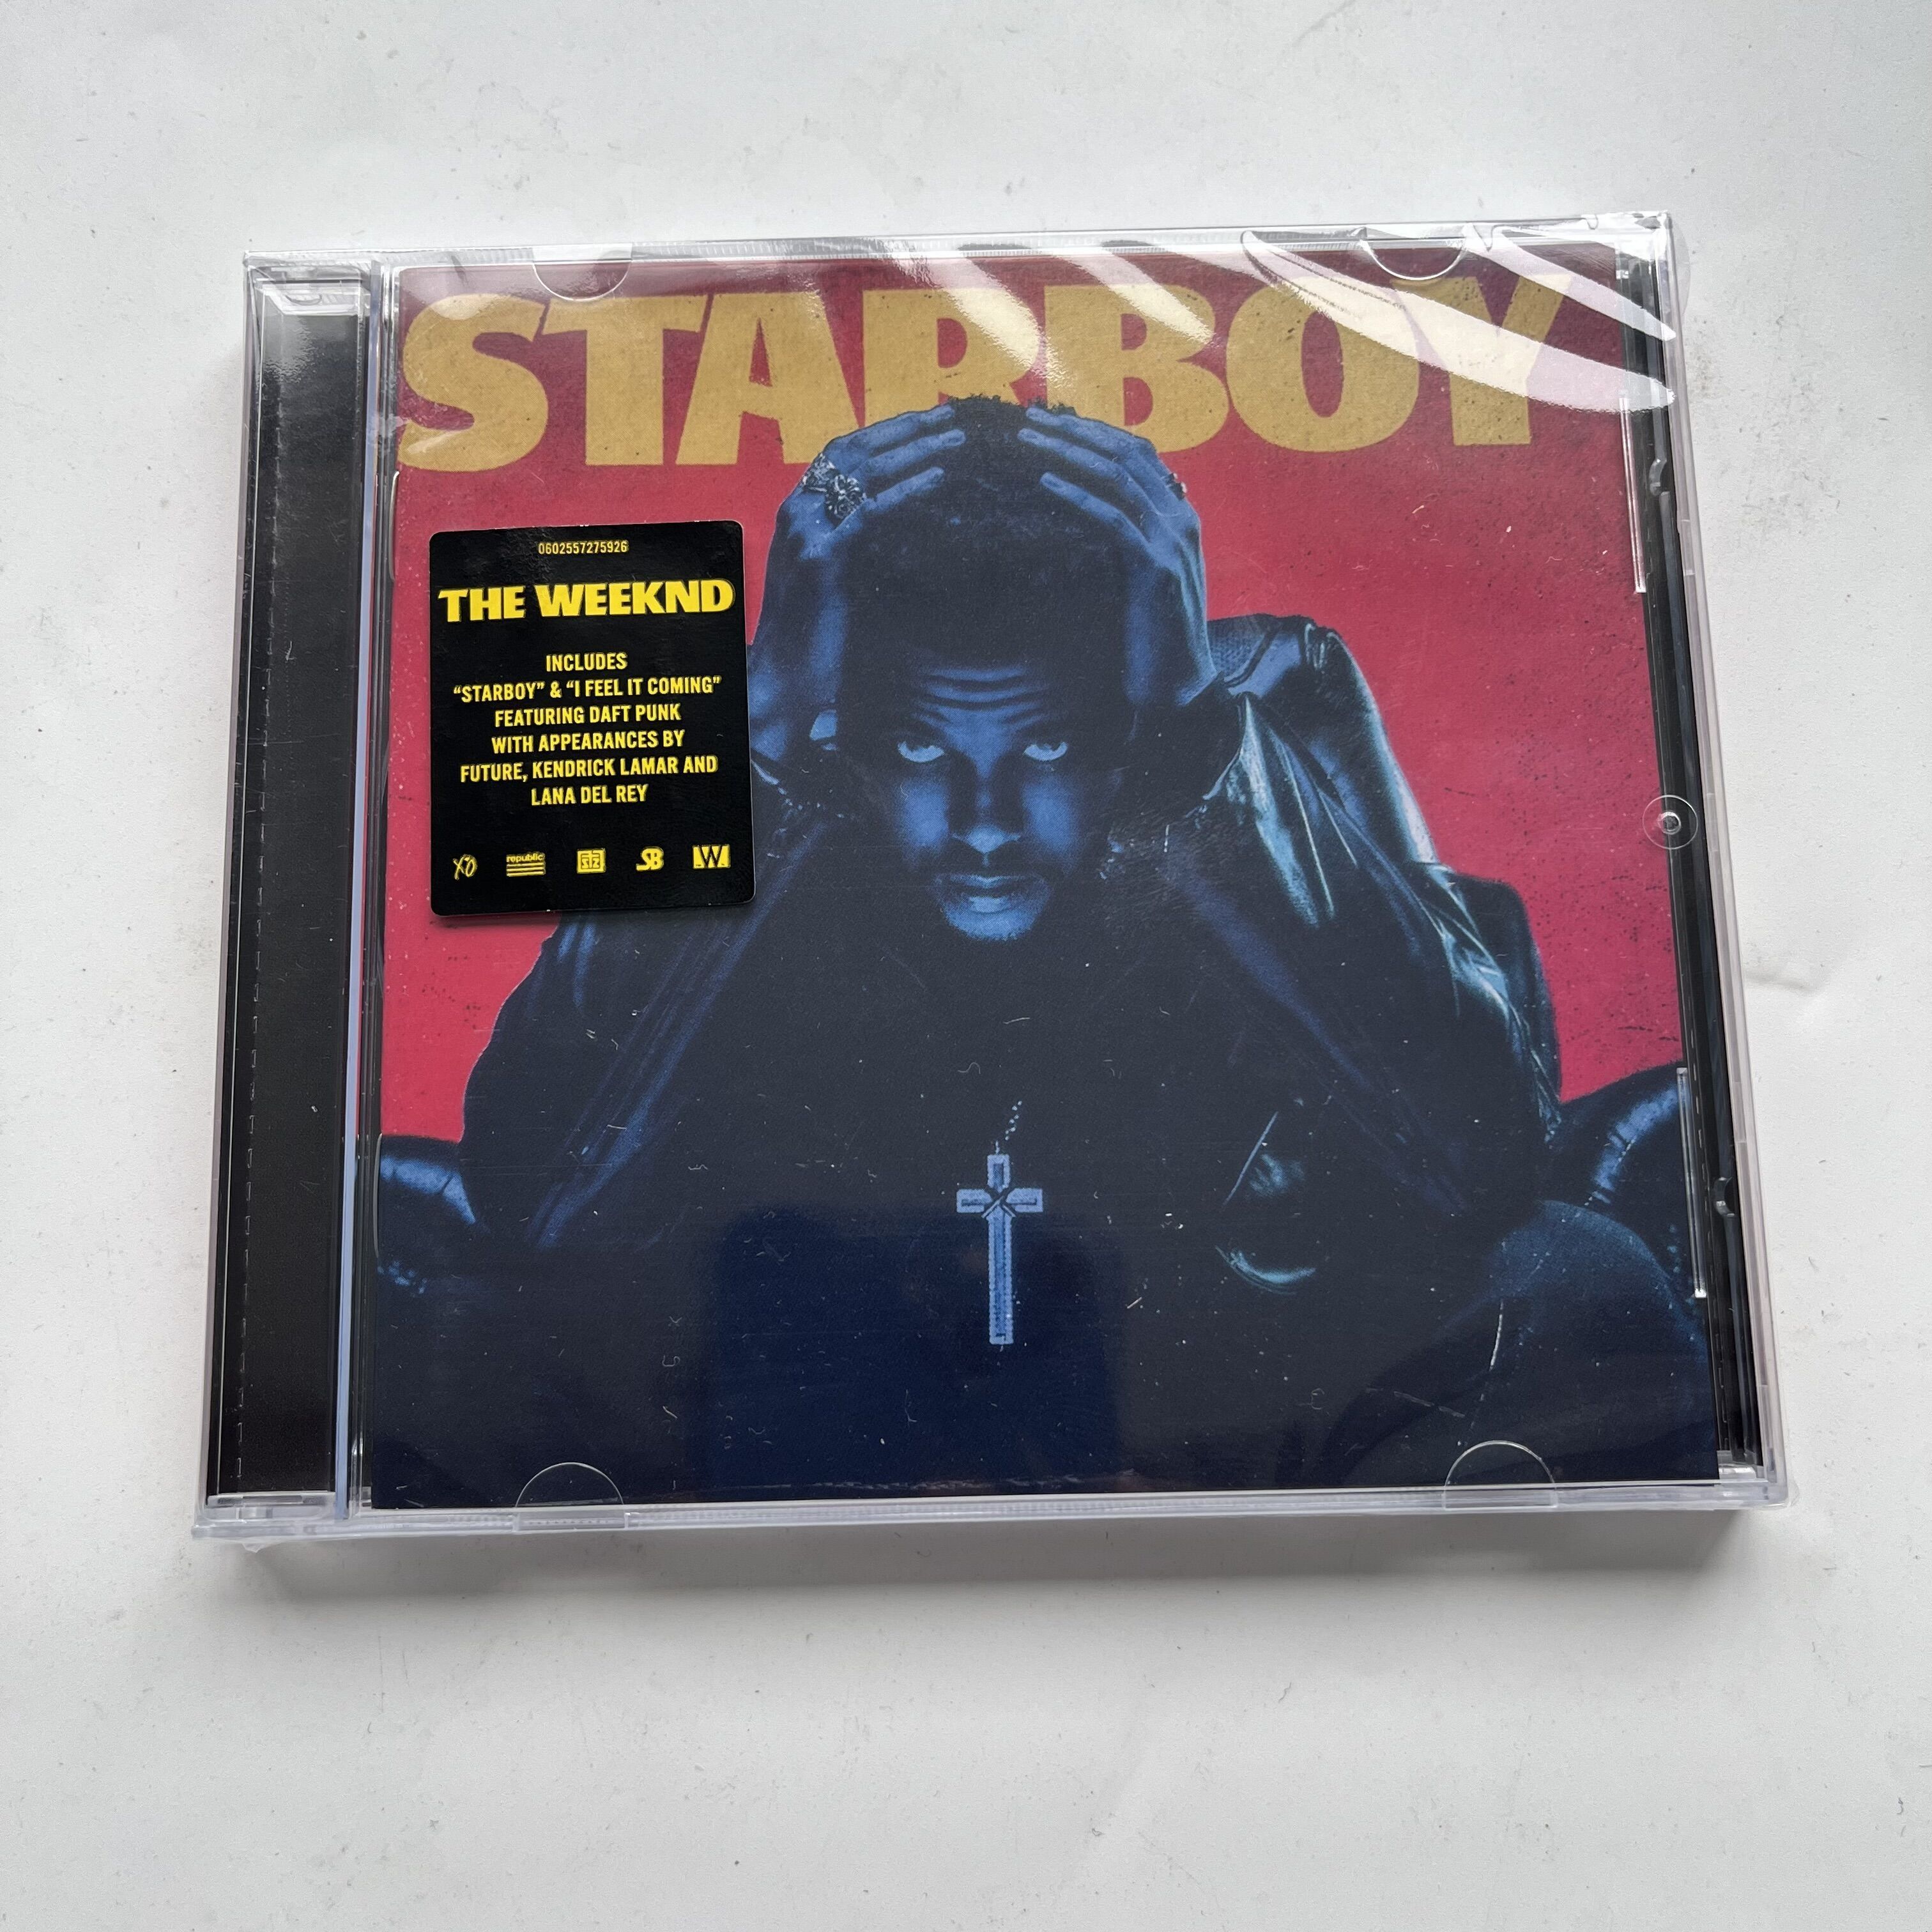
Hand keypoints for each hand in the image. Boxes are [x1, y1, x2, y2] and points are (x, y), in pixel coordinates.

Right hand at [750, 405, 962, 761]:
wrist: (782, 678)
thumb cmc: (811, 634)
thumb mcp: (833, 576)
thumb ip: (853, 542)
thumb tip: (898, 522)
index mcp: (798, 509)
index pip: (843, 451)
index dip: (886, 431)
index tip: (926, 419)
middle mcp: (797, 510)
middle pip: (856, 449)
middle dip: (905, 428)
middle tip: (949, 414)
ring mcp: (806, 531)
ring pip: (865, 471)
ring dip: (915, 449)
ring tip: (954, 438)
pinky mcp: (822, 559)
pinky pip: (871, 512)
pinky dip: (908, 490)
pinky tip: (938, 477)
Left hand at [1019, 406, 1213, 711]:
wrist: (1178, 684)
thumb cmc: (1151, 633)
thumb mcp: (1137, 573)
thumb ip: (1124, 536)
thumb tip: (1080, 507)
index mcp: (1180, 513)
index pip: (1136, 452)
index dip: (1093, 431)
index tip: (1049, 420)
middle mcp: (1182, 517)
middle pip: (1126, 454)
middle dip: (1076, 431)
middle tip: (1030, 419)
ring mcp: (1174, 541)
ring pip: (1118, 478)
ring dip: (1069, 454)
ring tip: (1028, 442)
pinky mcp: (1158, 569)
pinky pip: (1114, 520)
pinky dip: (1078, 497)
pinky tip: (1046, 485)